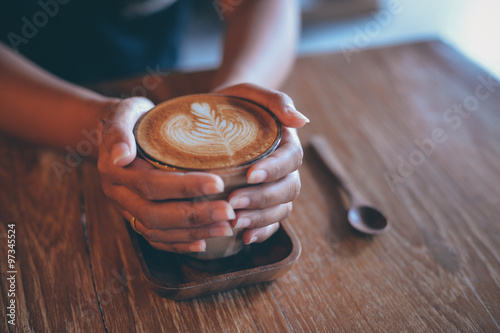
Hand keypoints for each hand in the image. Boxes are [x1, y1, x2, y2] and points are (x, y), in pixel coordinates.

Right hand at [97, 97, 235, 253]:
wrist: (118, 130)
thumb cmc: (130, 118)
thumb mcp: (123, 113)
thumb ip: (118, 131)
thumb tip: (121, 156)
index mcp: (115, 170)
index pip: (151, 183)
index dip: (185, 186)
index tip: (218, 184)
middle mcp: (118, 194)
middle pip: (155, 213)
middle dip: (194, 216)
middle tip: (229, 212)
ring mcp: (126, 209)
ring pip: (156, 230)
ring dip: (192, 232)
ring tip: (225, 228)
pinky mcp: (134, 217)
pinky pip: (154, 238)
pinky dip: (178, 244)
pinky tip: (203, 243)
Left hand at [215, 83, 307, 244]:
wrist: (219, 115)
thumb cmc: (235, 102)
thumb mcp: (251, 93)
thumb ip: (277, 101)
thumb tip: (301, 121)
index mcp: (286, 143)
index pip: (290, 159)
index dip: (274, 170)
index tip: (250, 175)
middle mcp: (284, 168)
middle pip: (288, 189)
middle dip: (262, 199)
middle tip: (234, 203)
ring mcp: (275, 186)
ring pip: (281, 209)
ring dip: (260, 218)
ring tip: (235, 223)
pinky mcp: (262, 201)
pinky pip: (271, 222)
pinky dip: (261, 231)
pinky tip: (244, 238)